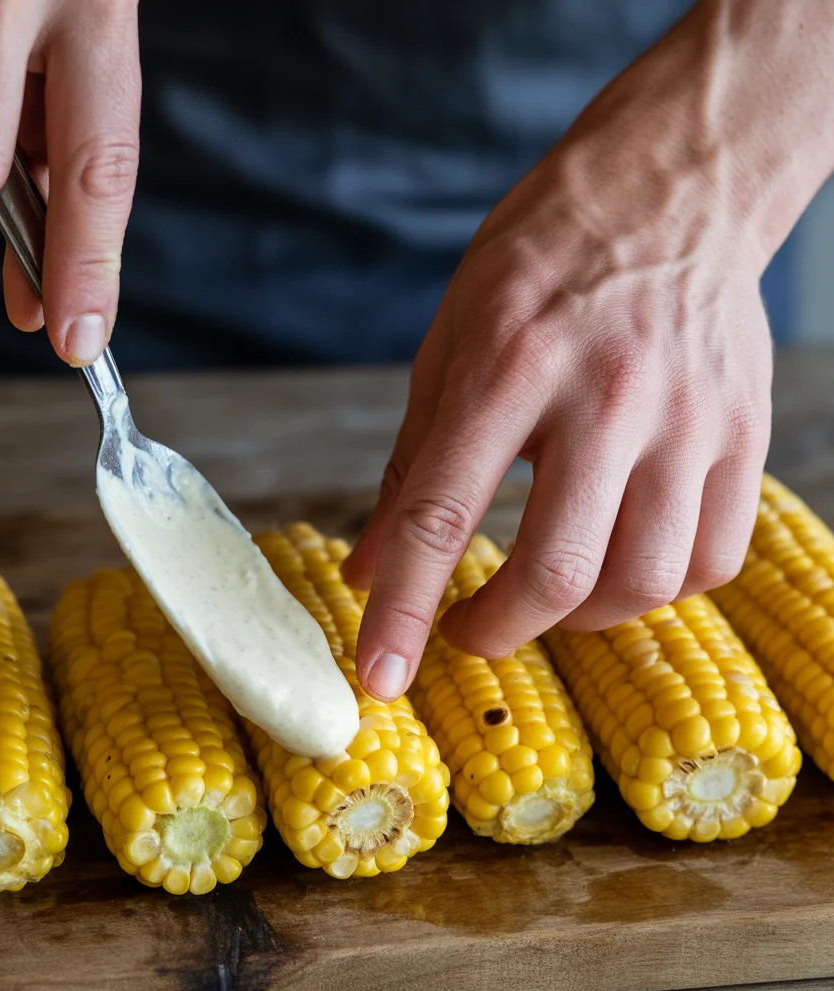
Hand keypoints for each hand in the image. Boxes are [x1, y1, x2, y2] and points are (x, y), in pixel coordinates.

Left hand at [343, 0, 833, 701]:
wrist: (669, 190)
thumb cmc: (540, 264)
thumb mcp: (448, 346)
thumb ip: (409, 468)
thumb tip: (368, 569)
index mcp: (509, 365)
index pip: (443, 513)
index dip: (404, 610)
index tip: (379, 679)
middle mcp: (605, 396)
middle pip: (557, 571)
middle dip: (497, 630)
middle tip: (467, 628)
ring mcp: (687, 419)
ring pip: (642, 581)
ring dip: (577, 618)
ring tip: (544, 590)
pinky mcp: (743, 434)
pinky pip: (709, 559)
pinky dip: (652, 587)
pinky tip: (617, 560)